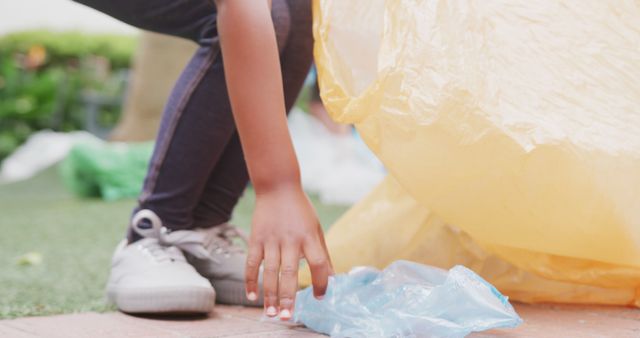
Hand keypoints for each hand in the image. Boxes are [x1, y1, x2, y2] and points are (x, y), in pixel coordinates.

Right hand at [245, 183, 332, 319]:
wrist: (278, 186)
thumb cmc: (301, 210)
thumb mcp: (317, 228)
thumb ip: (322, 254)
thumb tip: (331, 279)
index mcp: (309, 236)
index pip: (318, 263)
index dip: (321, 282)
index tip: (321, 297)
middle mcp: (290, 239)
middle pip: (289, 272)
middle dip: (288, 297)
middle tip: (286, 317)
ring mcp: (271, 239)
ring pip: (269, 272)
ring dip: (269, 294)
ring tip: (271, 313)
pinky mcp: (256, 238)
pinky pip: (251, 263)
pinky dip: (250, 280)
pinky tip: (252, 296)